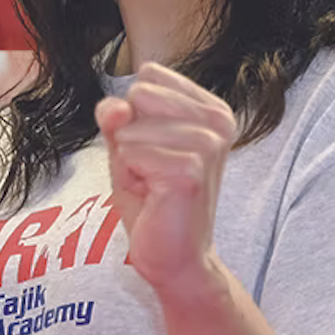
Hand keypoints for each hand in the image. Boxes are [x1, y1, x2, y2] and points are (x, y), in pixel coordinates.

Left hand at [94, 62, 235, 294]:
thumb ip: (117, 116)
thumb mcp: (127, 146)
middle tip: (151, 172)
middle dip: (130, 135)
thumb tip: (117, 105)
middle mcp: (218, 121)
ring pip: (131, 127)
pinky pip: (131, 153)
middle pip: (139, 95)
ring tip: (154, 186)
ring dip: (130, 161)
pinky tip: (154, 197)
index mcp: (212, 109)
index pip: (149, 76)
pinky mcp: (190, 171)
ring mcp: (207, 145)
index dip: (135, 113)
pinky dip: (131, 177)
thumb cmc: (153, 201)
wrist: (174, 258)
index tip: (154, 149)